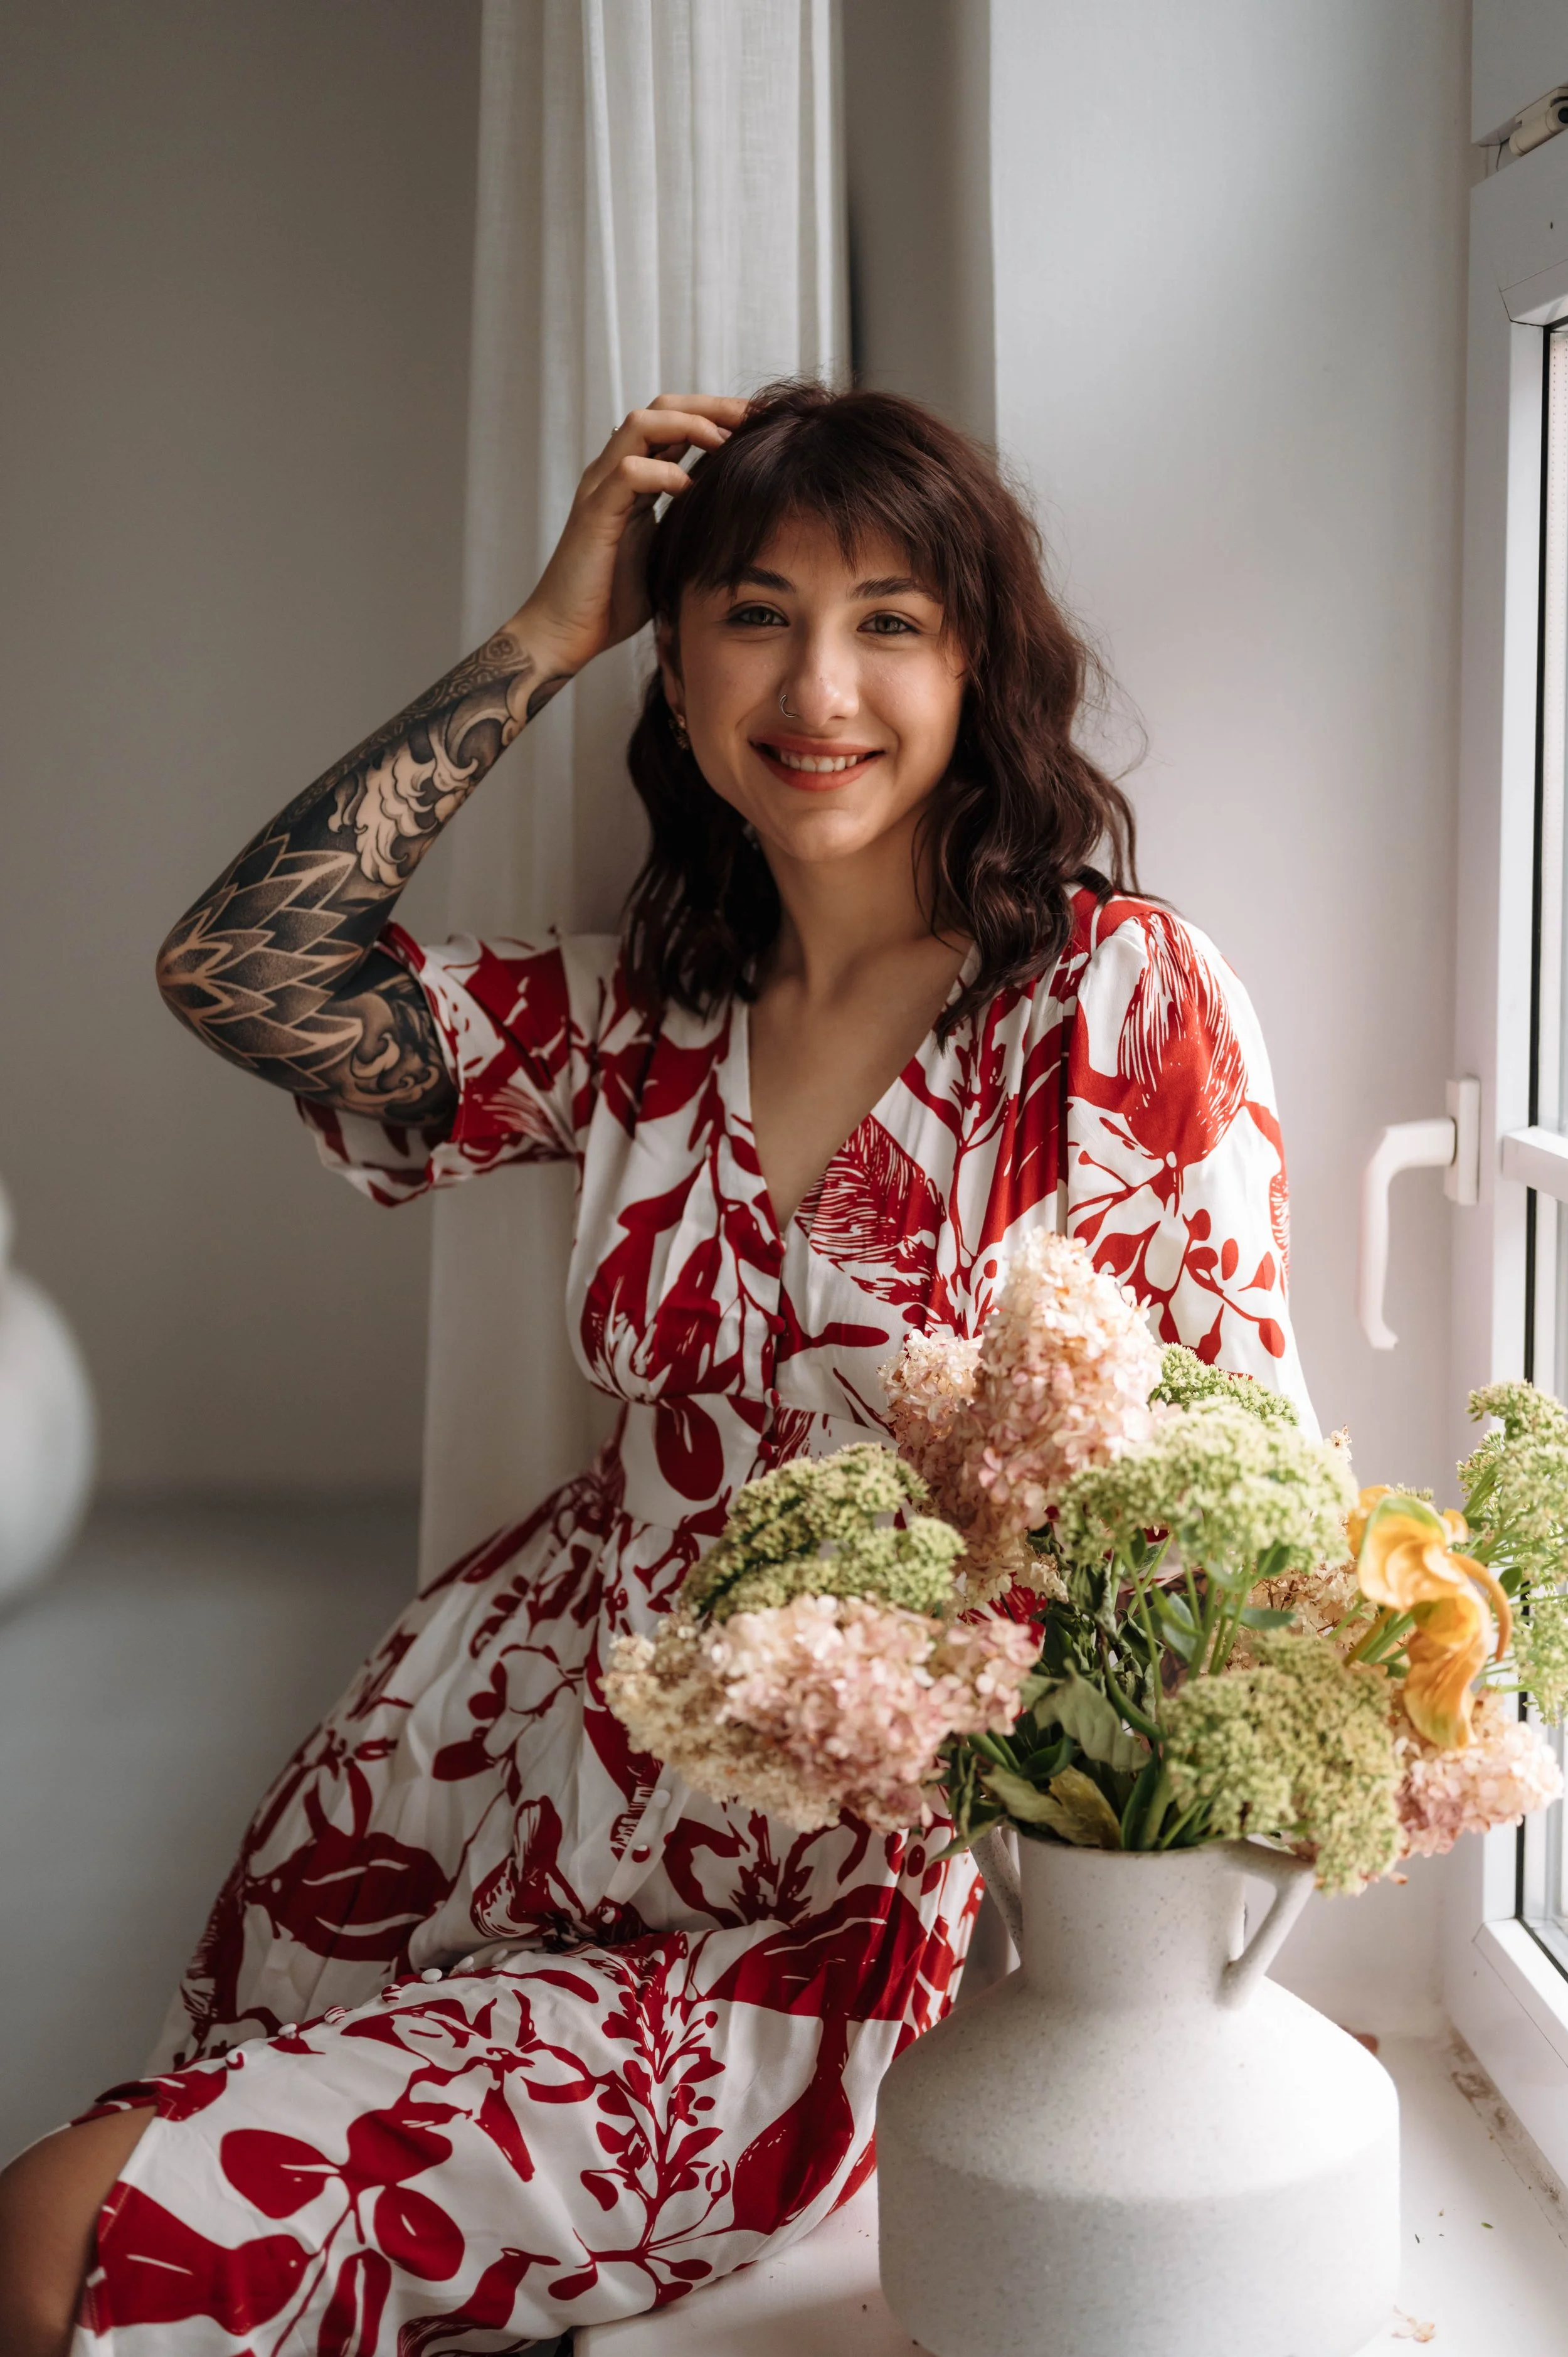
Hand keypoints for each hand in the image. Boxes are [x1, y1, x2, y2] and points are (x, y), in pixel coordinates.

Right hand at [517, 395, 746, 675]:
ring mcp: (600, 488)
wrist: (566, 634)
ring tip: (725, 442)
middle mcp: (613, 473)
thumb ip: (686, 526)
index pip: (673, 423)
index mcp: (632, 480)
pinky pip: (628, 472)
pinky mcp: (594, 514)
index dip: (717, 415)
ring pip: (640, 424)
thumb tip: (733, 518)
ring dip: (688, 425)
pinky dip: (664, 473)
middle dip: (711, 407)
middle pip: (661, 409)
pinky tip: (691, 489)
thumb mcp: (664, 554)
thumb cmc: (612, 602)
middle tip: (754, 417)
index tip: (760, 423)